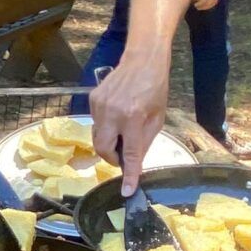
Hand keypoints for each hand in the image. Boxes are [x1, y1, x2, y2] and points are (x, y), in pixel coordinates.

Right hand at [90, 54, 170, 192]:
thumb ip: (144, 142)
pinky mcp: (93, 100)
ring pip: (97, 137)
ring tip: (122, 132)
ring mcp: (99, 105)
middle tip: (123, 156)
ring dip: (109, 142)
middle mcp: (113, 113)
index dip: (129, 175)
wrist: (142, 59)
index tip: (127, 191)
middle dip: (112, 158)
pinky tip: (117, 116)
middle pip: (103, 149)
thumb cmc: (155, 88)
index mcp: (133, 118)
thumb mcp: (158, 118)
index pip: (130, 154)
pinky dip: (106, 128)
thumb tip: (134, 162)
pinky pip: (96, 123)